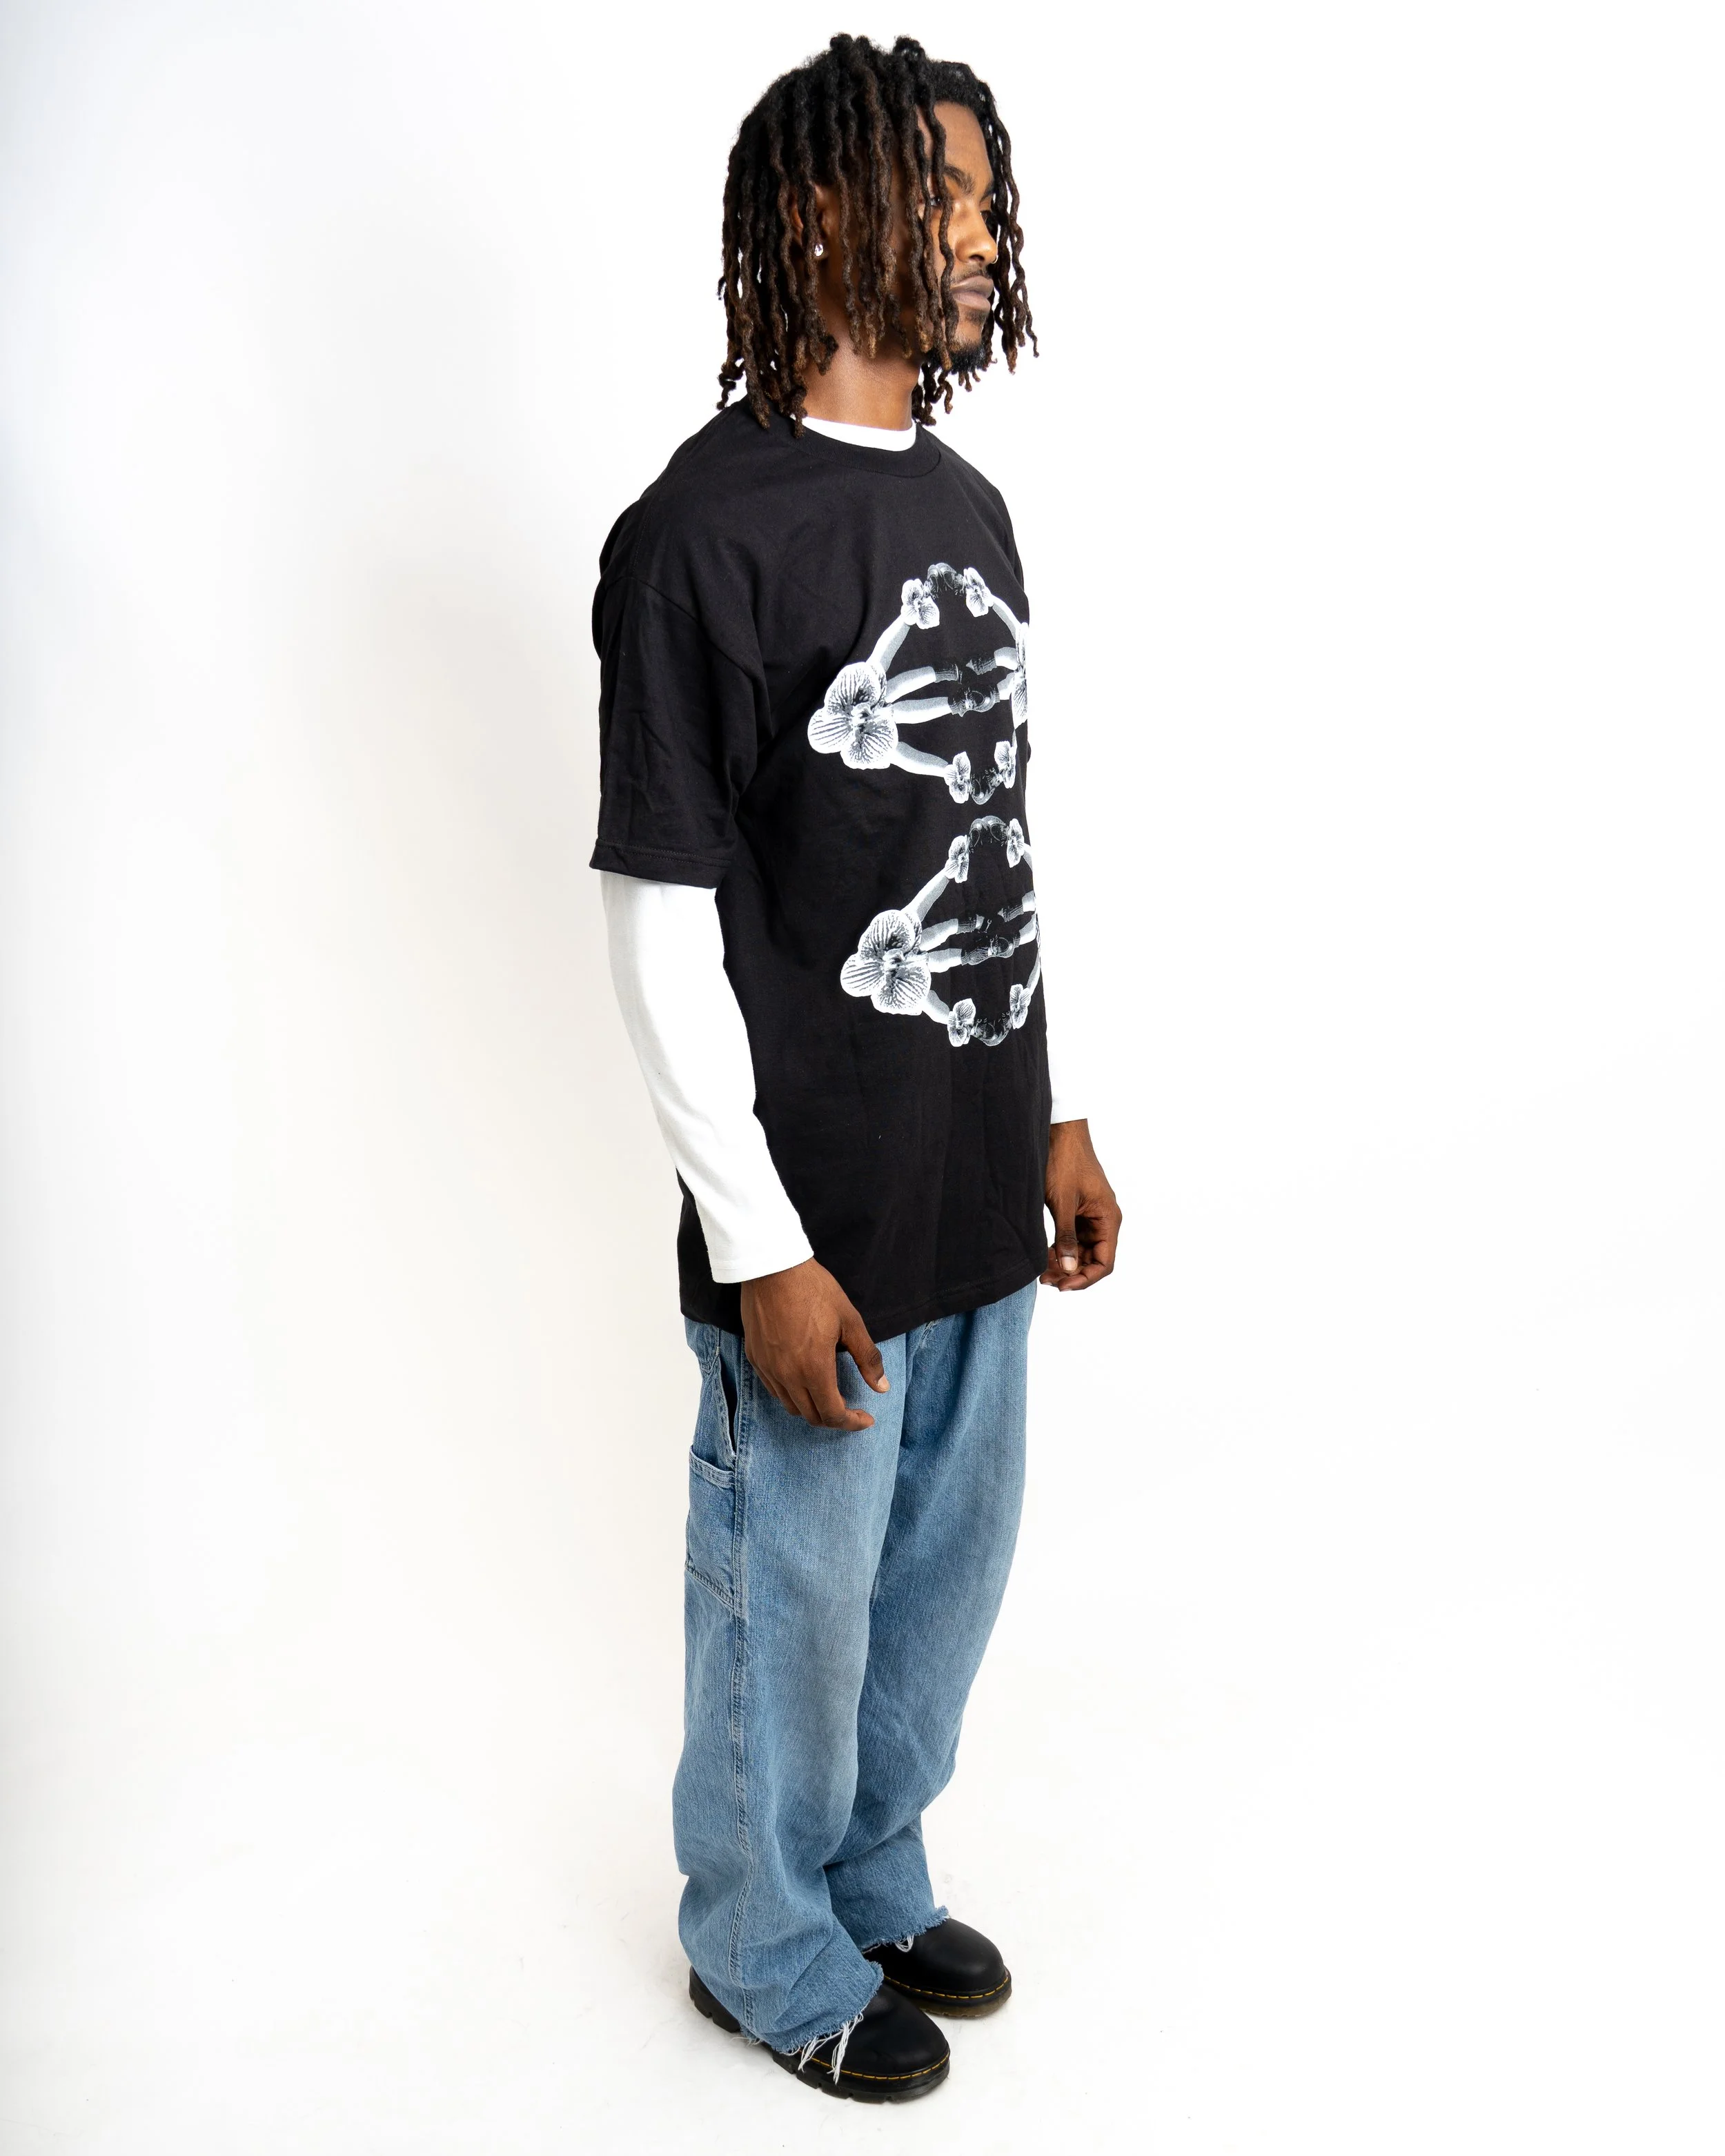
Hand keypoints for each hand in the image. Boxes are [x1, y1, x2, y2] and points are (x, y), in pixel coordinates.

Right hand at [739, 1258, 888, 1429]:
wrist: (772, 1268)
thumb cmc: (814, 1290)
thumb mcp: (850, 1321)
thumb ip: (867, 1357)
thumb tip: (881, 1387)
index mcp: (814, 1369)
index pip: (833, 1414)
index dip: (852, 1423)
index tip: (866, 1419)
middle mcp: (788, 1376)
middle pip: (811, 1416)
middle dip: (834, 1418)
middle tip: (851, 1408)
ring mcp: (768, 1368)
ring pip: (790, 1405)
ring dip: (812, 1407)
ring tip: (828, 1395)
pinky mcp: (755, 1357)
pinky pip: (774, 1389)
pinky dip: (791, 1394)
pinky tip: (802, 1379)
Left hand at [1042, 1119, 1121, 1290]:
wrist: (1061, 1131)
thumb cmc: (1064, 1161)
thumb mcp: (1062, 1203)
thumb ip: (1066, 1237)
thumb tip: (1068, 1270)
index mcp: (1108, 1218)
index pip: (1105, 1262)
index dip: (1085, 1279)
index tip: (1062, 1286)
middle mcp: (1105, 1219)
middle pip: (1093, 1259)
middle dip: (1072, 1272)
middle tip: (1045, 1280)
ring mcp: (1092, 1215)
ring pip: (1082, 1250)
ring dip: (1065, 1262)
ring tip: (1042, 1271)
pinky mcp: (1079, 1210)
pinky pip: (1074, 1237)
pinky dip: (1062, 1248)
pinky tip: (1045, 1254)